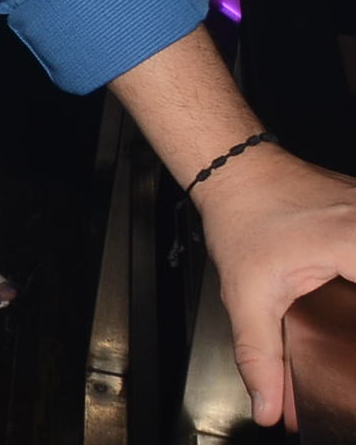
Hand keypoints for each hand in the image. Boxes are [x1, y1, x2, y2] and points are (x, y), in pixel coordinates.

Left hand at [192, 143, 355, 429]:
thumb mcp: (246, 297)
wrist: (236, 171)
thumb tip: (272, 408)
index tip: (351, 354)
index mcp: (354, 243)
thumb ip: (261, 357)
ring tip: (342, 308)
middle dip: (354, 318)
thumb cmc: (241, 220)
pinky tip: (346, 294)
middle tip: (340, 322)